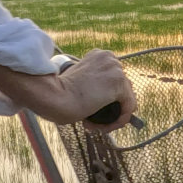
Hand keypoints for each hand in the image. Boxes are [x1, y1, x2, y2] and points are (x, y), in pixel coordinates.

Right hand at [0, 49, 136, 129]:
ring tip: (93, 125)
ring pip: (126, 100)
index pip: (114, 79)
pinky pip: (129, 108)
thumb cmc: (57, 93)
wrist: (53, 97)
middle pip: (122, 90)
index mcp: (100, 55)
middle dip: (109, 108)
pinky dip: (118, 120)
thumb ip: (92, 85)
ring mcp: (116, 70)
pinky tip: (102, 127)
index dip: (105, 99)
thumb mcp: (77, 83)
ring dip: (111, 116)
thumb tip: (101, 99)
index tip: (90, 110)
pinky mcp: (119, 84)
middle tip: (92, 121)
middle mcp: (110, 58)